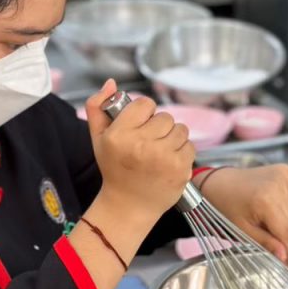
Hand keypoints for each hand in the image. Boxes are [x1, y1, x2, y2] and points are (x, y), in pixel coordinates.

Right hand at [86, 80, 195, 225]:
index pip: (145, 104)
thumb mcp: (98, 138)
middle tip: (149, 143)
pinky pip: (190, 145)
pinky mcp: (180, 169)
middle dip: (159, 127)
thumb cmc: (114, 169)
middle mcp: (142, 145)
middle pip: (165, 117)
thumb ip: (97, 107)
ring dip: (172, 138)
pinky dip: (182, 152)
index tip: (140, 127)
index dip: (144, 113)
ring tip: (160, 152)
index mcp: (120, 135)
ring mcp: (163, 158)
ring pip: (180, 129)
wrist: (129, 205)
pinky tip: (168, 162)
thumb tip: (111, 83)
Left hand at [200, 164, 287, 264]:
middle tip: (265, 231)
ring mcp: (284, 175)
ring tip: (267, 215)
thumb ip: (266, 243)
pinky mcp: (287, 171)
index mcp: (266, 200)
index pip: (286, 232)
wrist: (220, 183)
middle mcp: (279, 184)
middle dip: (282, 233)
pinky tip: (278, 204)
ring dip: (287, 219)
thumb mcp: (243, 230)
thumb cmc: (227, 207)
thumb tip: (286, 258)